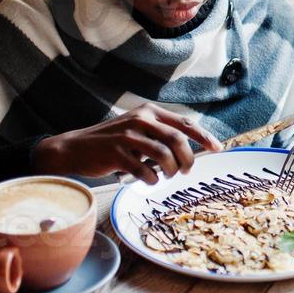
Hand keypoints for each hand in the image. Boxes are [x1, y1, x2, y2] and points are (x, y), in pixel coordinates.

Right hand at [32, 102, 221, 183]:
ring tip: (166, 176)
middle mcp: (140, 119)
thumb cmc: (112, 142)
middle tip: (187, 171)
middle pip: (178, 140)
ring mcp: (127, 136)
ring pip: (164, 156)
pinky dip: (152, 180)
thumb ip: (160, 134)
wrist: (75, 148)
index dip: (204, 137)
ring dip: (170, 171)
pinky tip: (150, 181)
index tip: (218, 149)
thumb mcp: (137, 128)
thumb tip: (191, 149)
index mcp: (149, 111)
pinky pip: (146, 171)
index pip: (184, 123)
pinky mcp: (116, 153)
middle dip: (188, 159)